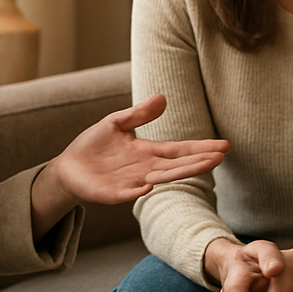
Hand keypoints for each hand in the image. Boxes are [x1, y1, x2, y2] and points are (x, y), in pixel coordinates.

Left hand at [31, 94, 228, 230]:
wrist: (68, 168)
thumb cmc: (94, 146)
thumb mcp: (117, 123)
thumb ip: (139, 114)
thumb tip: (163, 98)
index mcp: (149, 153)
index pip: (180, 150)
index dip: (201, 148)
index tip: (224, 146)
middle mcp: (146, 169)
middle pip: (177, 165)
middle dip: (199, 161)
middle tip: (221, 156)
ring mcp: (131, 183)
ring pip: (160, 179)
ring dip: (181, 174)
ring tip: (203, 167)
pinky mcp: (111, 194)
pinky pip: (126, 194)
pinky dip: (136, 192)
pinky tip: (148, 187)